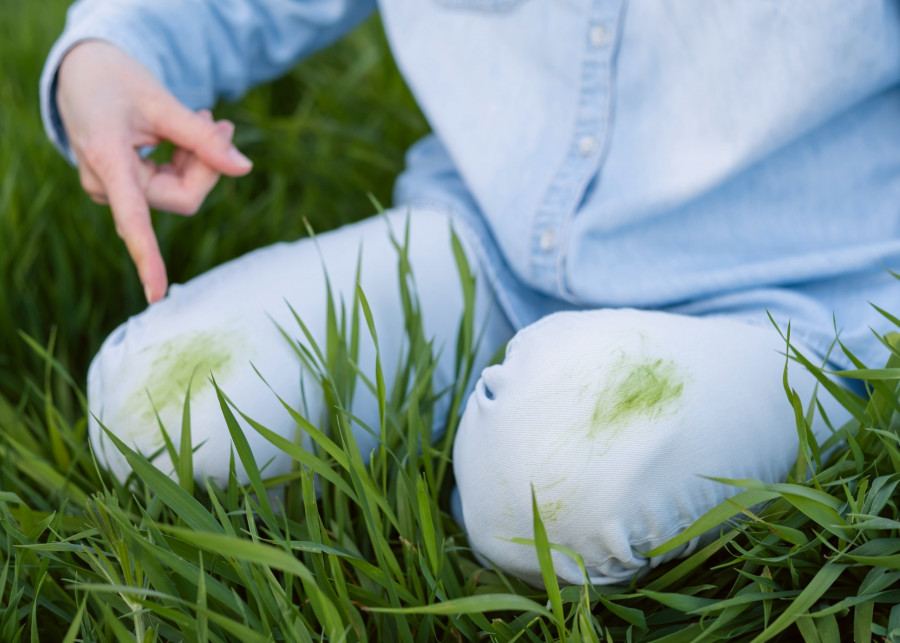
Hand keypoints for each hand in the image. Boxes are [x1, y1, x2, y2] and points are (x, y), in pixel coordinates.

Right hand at [56, 40, 253, 302]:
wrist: (83, 71)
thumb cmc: (117, 81)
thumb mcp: (161, 101)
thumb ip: (202, 137)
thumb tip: (245, 168)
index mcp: (107, 160)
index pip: (133, 218)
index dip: (147, 257)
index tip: (158, 292)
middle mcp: (104, 185)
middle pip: (180, 197)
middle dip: (207, 165)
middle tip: (221, 122)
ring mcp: (112, 190)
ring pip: (178, 193)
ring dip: (198, 161)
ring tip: (205, 117)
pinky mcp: (122, 188)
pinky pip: (167, 186)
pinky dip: (185, 163)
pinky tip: (187, 134)